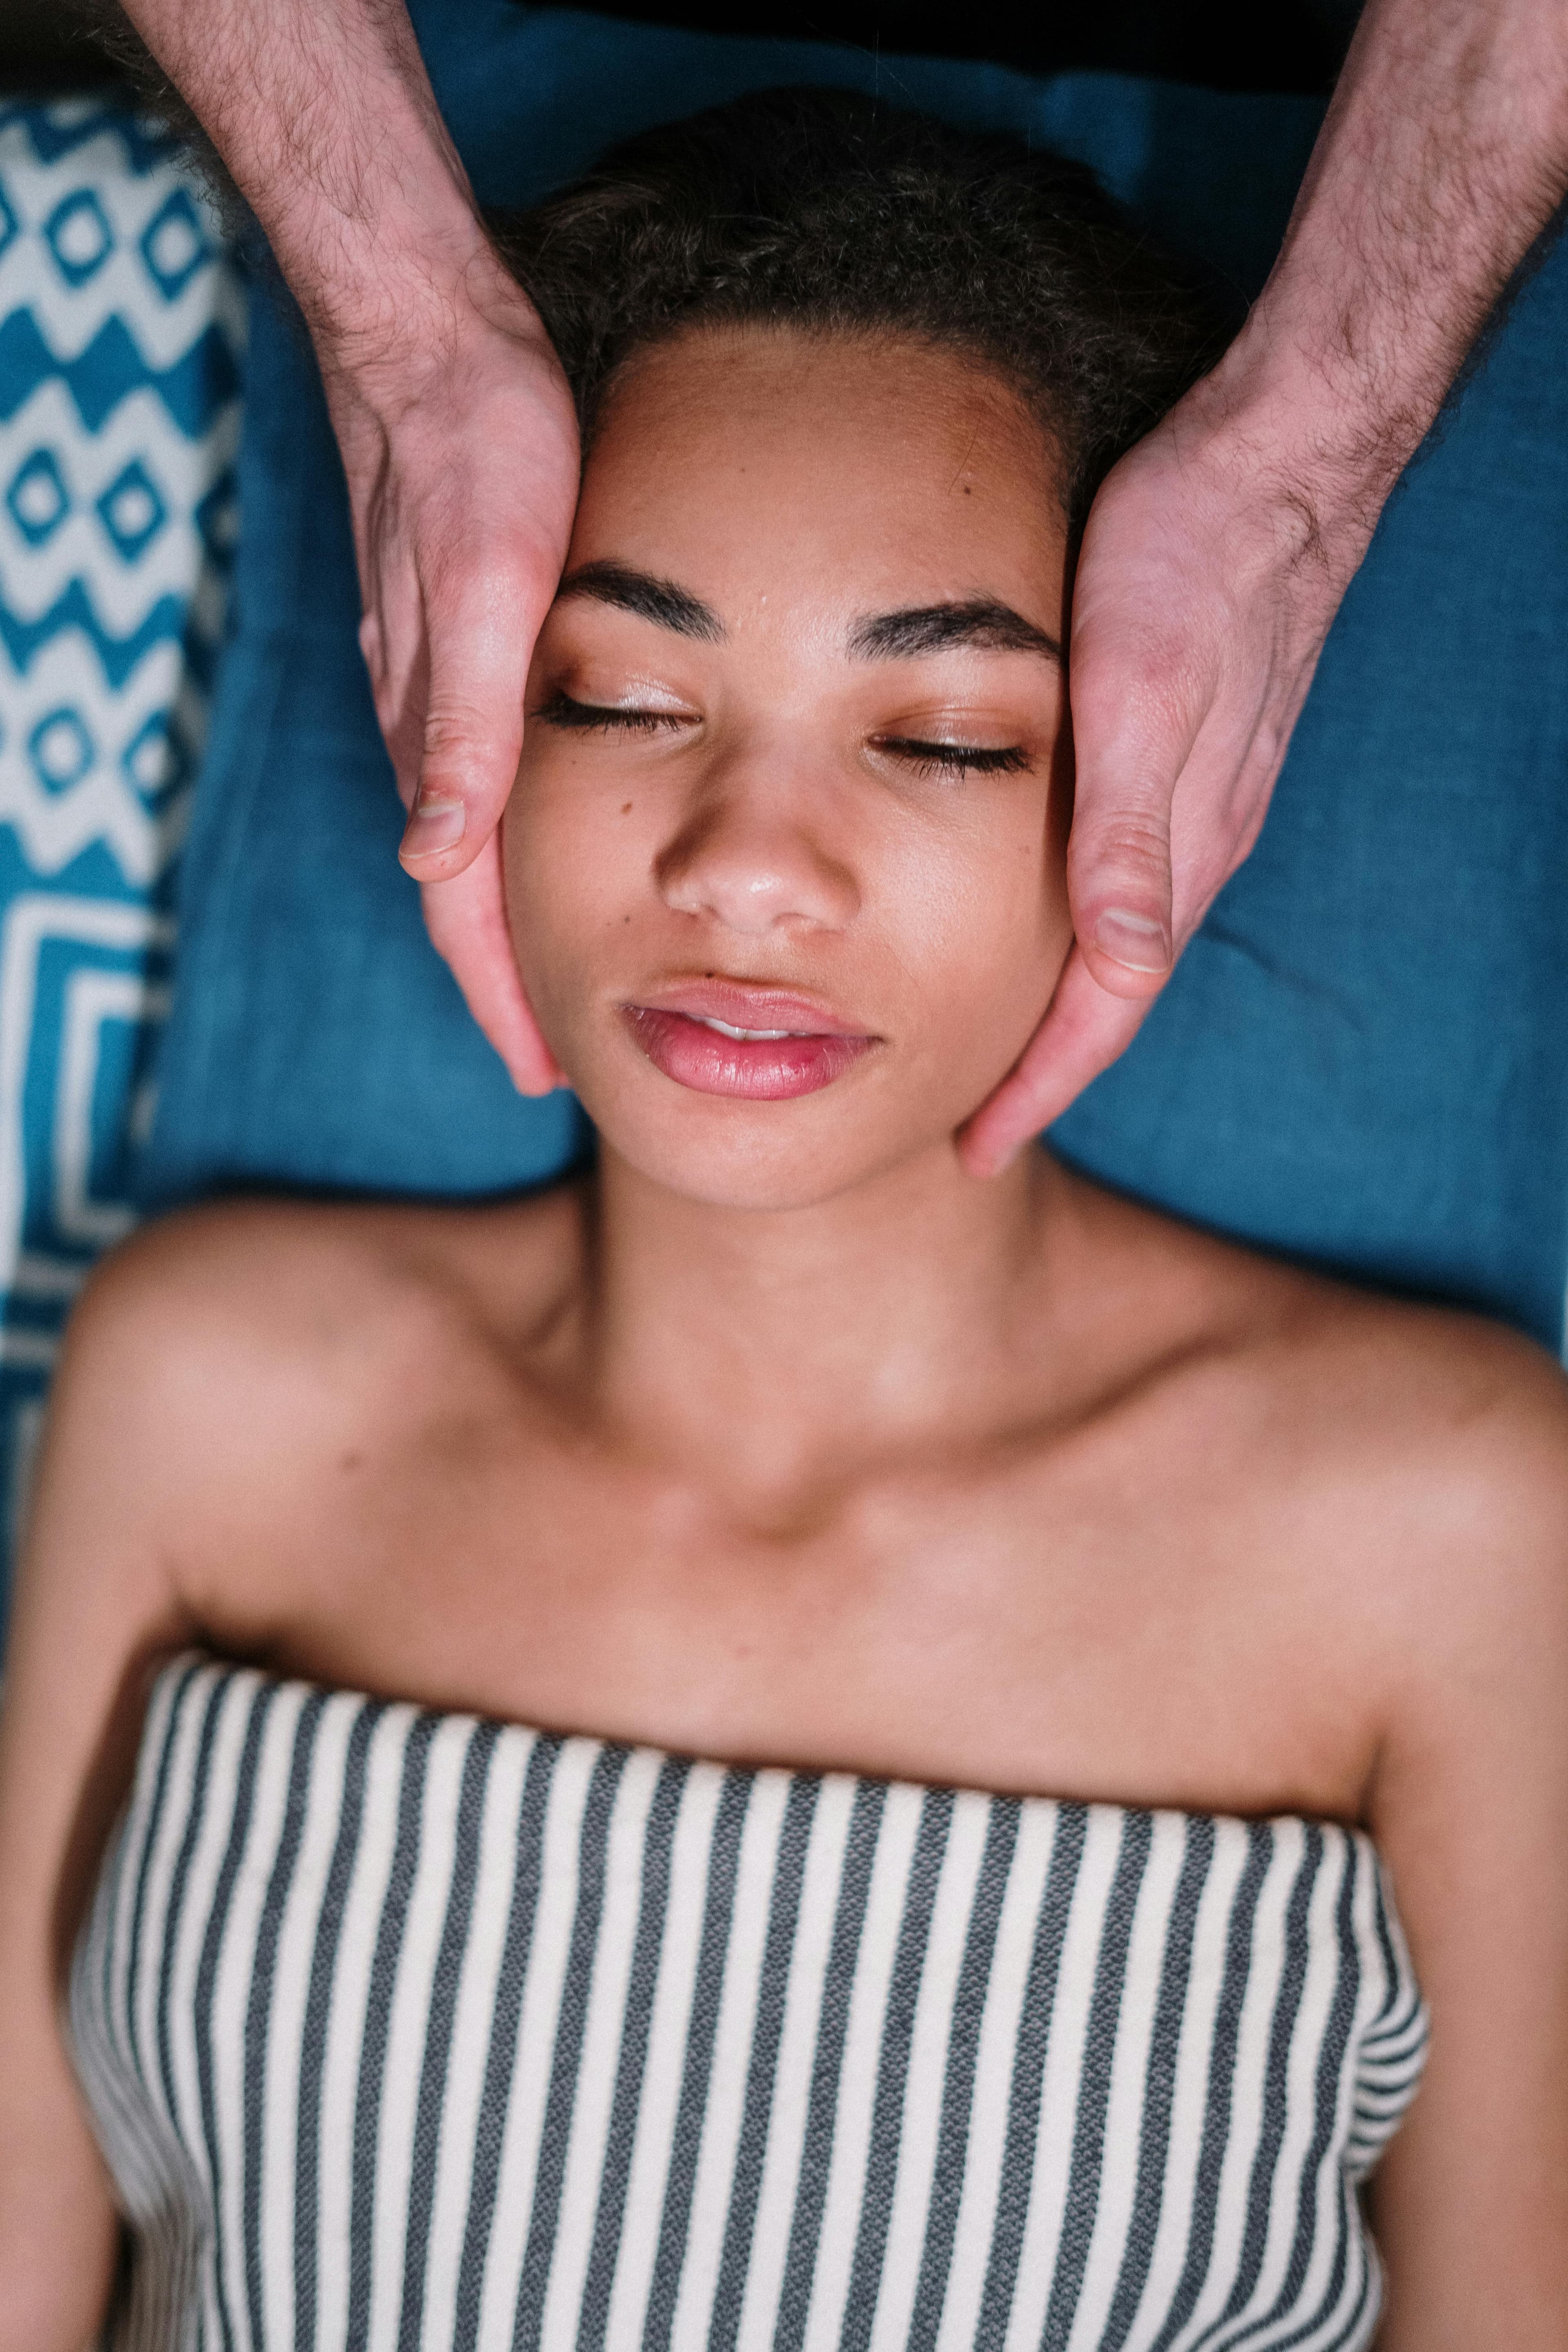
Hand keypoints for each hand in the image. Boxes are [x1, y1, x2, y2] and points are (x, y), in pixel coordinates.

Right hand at [326, 250, 579, 1094]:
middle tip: (553, 1063)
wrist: (436, 348)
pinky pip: (479, 782)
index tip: (542, 1074)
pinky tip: (540, 851)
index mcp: (438, 733)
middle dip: (505, 985)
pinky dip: (510, 844)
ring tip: (556, 982)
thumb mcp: (482, 586)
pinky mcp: (458, 655)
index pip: (462, 904)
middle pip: (463, 893)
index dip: (503, 995)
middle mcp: (430, 730)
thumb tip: (432, 856)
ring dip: (507, 923)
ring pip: (471, 842)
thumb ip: (460, 724)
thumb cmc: (473, 457)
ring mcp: (438, 695)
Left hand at [958, 371, 1372, 1173]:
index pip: (1104, 1007)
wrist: (1274, 461)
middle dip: (1043, 1067)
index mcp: (1180, 844)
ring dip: (1059, 1002)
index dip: (1039, 1085)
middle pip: (1111, 992)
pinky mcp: (1182, 753)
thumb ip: (1132, 829)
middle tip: (971, 1123)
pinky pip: (1126, 878)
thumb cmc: (1195, 559)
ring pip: (1119, 938)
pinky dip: (1075, 928)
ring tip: (991, 1046)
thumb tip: (1120, 961)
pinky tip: (1037, 918)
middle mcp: (1192, 840)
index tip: (977, 1149)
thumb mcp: (1144, 690)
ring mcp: (1193, 799)